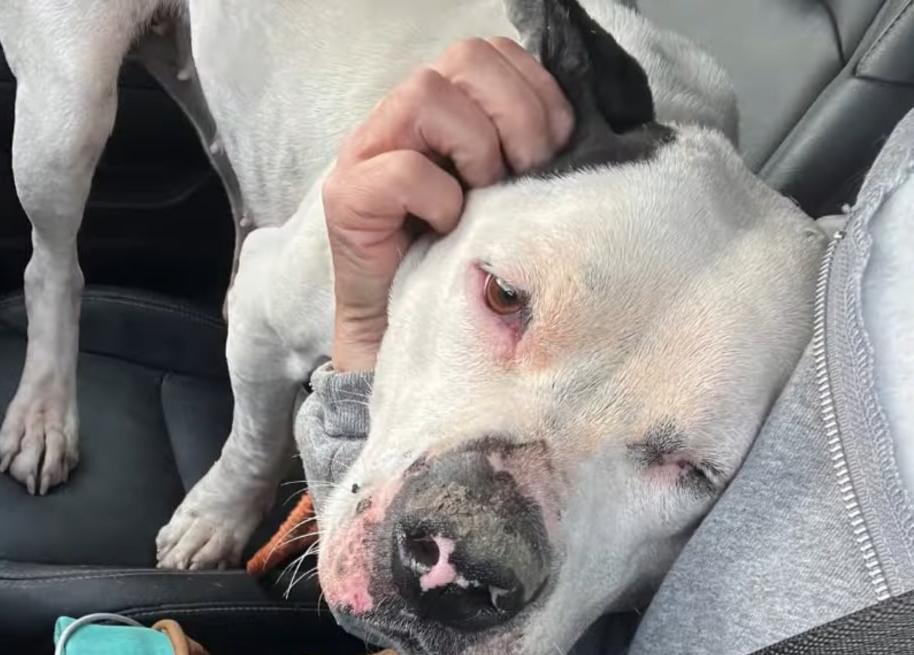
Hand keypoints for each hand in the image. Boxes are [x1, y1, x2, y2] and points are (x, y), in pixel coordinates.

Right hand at [322, 37, 572, 372]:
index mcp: (441, 110)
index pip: (493, 52)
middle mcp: (400, 118)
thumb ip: (526, 153)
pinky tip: (446, 229)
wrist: (411, 338)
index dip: (536, 90)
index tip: (556, 149)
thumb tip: (572, 134)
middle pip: (466, 57)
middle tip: (527, 173)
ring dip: (477, 148)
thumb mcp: (507, 200)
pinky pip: (404, 170)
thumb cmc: (463, 270)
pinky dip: (439, 199)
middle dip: (516, 114)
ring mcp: (366, 152)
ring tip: (483, 198)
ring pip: (428, 93)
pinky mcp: (347, 197)